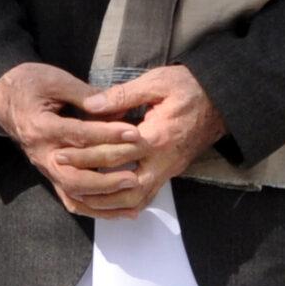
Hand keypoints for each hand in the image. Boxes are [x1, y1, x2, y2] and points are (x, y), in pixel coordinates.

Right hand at [0, 61, 157, 220]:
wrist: (3, 98)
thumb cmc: (30, 85)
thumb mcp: (55, 80)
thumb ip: (84, 94)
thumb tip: (115, 106)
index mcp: (41, 127)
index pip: (78, 136)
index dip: (107, 135)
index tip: (134, 134)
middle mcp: (41, 154)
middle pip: (74, 177)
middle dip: (106, 179)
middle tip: (134, 175)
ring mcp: (45, 168)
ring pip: (74, 193)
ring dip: (105, 197)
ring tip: (132, 190)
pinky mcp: (51, 175)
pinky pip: (72, 200)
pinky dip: (96, 209)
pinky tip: (120, 210)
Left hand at [73, 64, 227, 215]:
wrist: (223, 100)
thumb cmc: (190, 87)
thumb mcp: (157, 82)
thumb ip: (122, 95)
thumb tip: (91, 106)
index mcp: (158, 137)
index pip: (115, 154)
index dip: (84, 156)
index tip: (60, 155)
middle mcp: (164, 161)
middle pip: (123, 187)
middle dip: (90, 185)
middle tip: (64, 179)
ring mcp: (169, 170)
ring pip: (136, 200)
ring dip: (107, 203)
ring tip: (78, 195)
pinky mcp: (170, 172)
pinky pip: (146, 196)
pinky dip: (125, 202)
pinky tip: (105, 201)